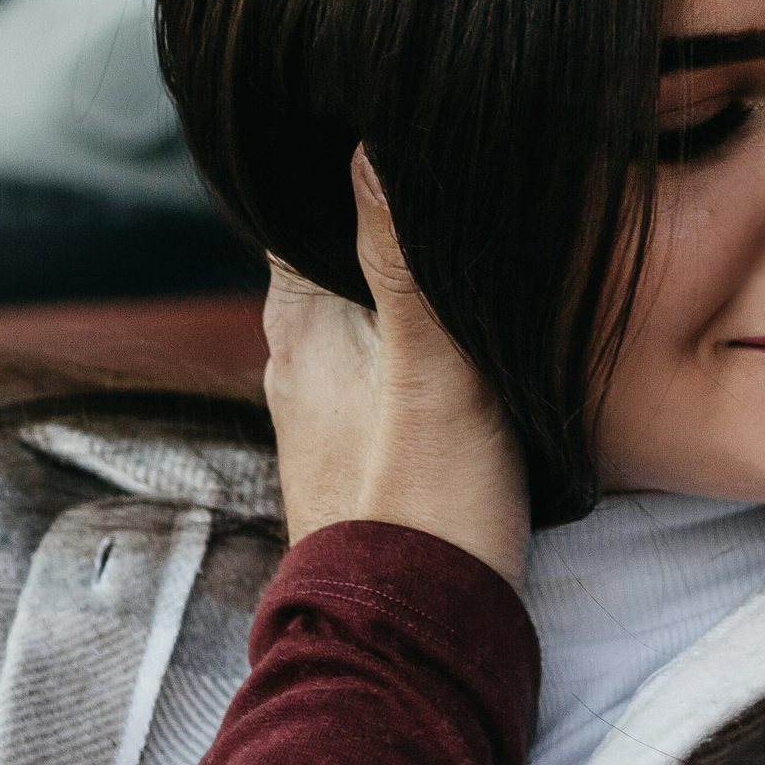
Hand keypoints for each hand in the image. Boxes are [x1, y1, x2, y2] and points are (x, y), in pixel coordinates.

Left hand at [261, 145, 529, 586]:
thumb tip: (366, 146)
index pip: (302, 207)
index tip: (399, 131)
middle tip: (454, 183)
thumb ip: (403, 259)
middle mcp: (296, 360)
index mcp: (297, 323)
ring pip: (363, 316)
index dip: (343, 167)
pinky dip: (414, 345)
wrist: (418, 632)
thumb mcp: (431, 365)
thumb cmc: (427, 501)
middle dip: (384, 225)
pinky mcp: (363, 451)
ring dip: (405, 289)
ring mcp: (325, 410)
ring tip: (468, 257)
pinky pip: (383, 367)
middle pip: (335, 258)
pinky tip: (461, 346)